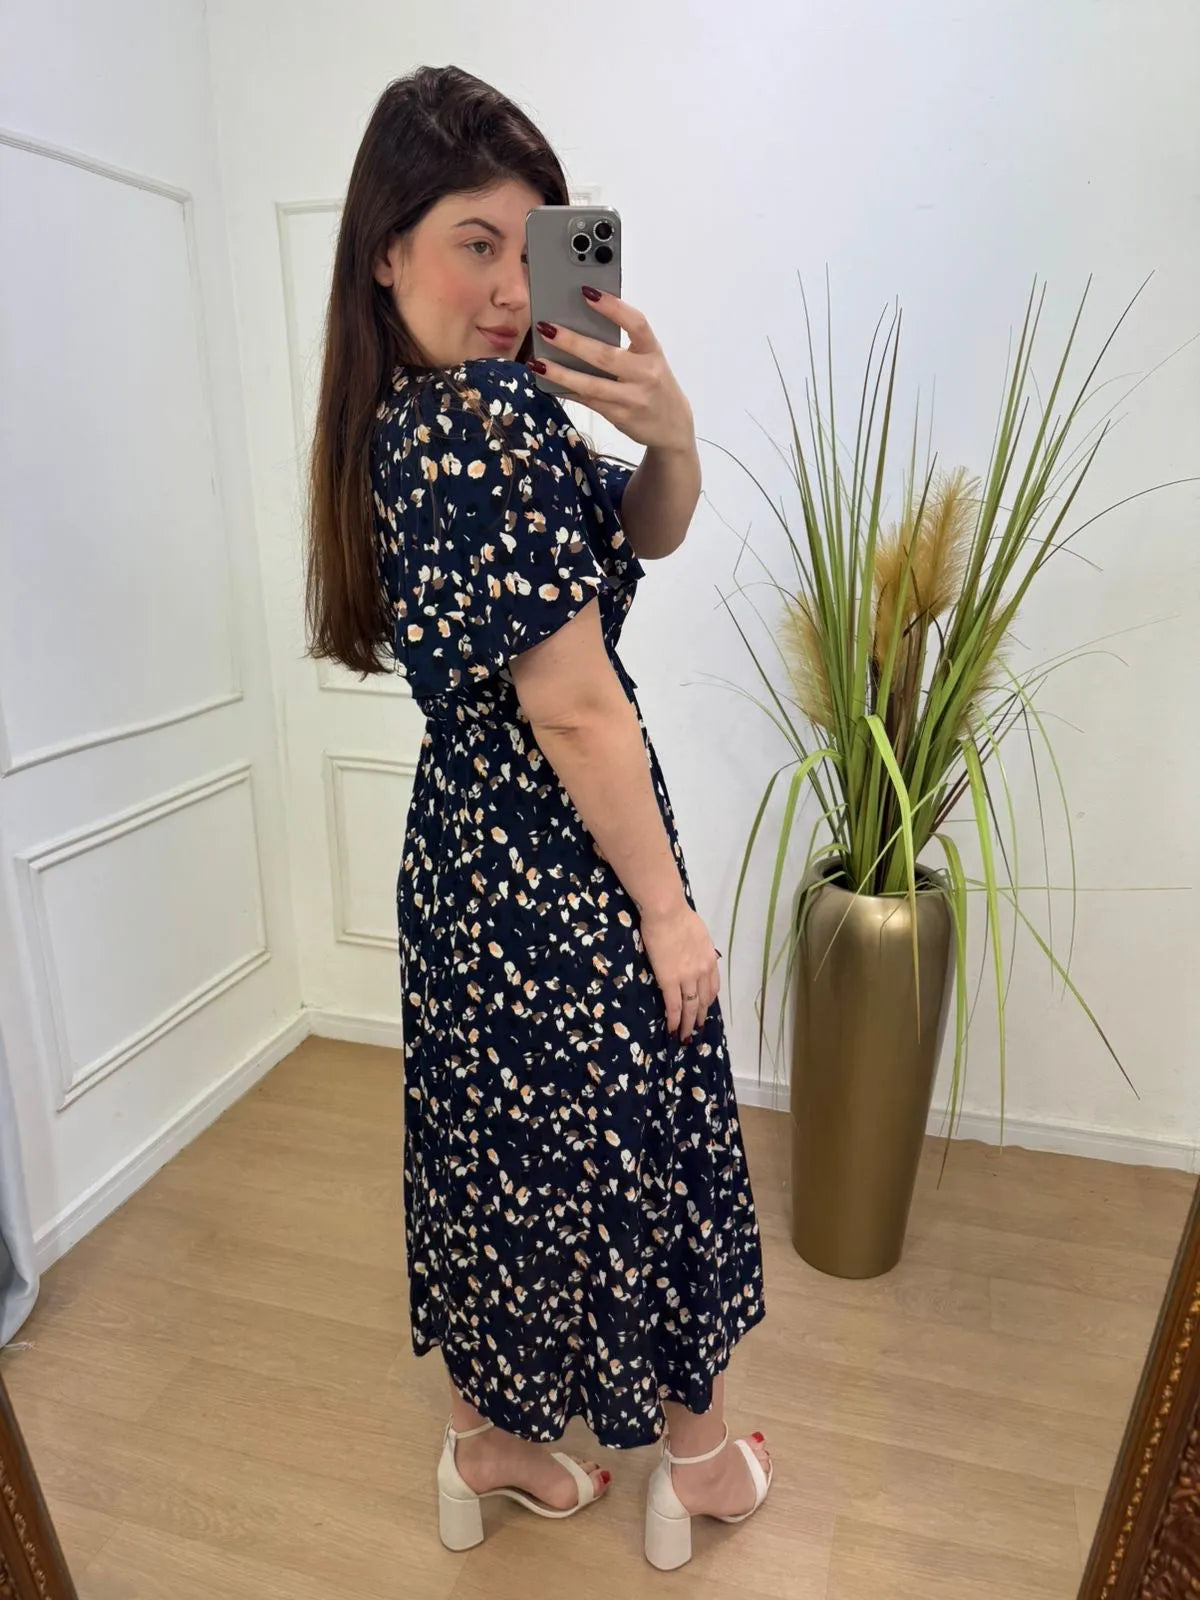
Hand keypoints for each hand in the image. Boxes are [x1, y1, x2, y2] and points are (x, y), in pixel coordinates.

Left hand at [529, 289, 695, 454]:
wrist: (673, 426)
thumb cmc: (655, 384)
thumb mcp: (649, 360)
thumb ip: (625, 345)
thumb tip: (581, 324)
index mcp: (653, 352)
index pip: (636, 324)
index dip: (613, 307)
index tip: (587, 292)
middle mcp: (646, 374)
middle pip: (605, 355)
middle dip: (572, 342)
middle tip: (546, 328)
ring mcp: (633, 399)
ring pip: (592, 384)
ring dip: (561, 373)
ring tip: (538, 363)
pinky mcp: (620, 417)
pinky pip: (588, 401)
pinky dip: (567, 391)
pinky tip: (549, 383)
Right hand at [638, 901, 721, 1043]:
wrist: (667, 912)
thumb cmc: (679, 915)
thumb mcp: (699, 933)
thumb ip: (698, 948)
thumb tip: (692, 953)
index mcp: (710, 959)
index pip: (713, 986)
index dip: (708, 1000)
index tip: (704, 1008)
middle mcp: (703, 971)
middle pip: (704, 1000)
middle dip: (700, 1017)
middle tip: (696, 1029)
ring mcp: (687, 978)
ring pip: (690, 1007)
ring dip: (688, 1023)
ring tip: (685, 1036)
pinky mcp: (670, 980)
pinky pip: (674, 1005)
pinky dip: (674, 1020)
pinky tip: (672, 1029)